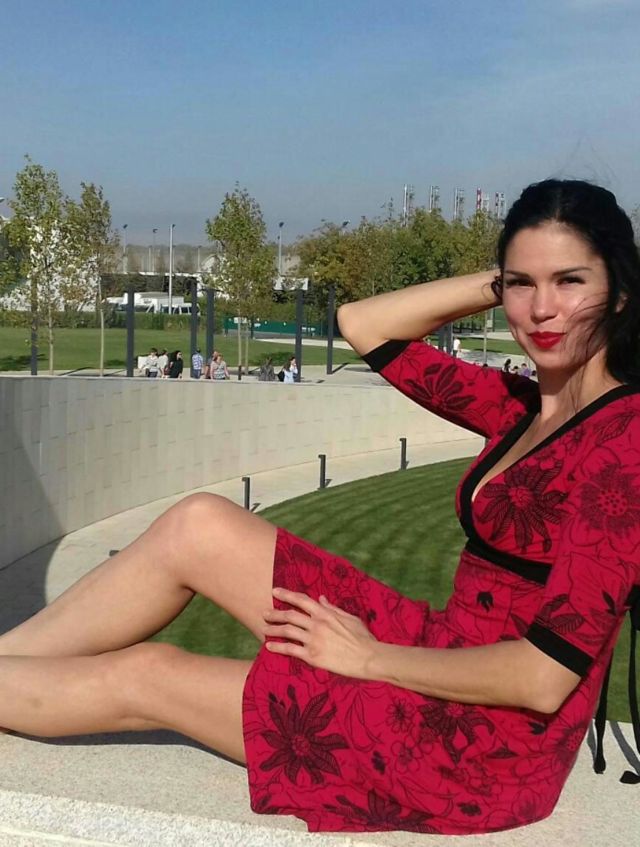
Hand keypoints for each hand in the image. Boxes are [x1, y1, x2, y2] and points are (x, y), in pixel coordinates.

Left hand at [263, 588, 378, 678]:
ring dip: (273, 629)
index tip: (275, 591)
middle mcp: (317, 624)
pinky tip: (269, 646)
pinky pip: (290, 650)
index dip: (286, 594)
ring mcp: (314, 640)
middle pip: (290, 615)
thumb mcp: (349, 618)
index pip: (301, 600)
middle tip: (264, 613)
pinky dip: (278, 647)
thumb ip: (332, 608)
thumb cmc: (363, 638)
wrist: (368, 657)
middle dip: (275, 613)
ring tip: (263, 628)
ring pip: (287, 631)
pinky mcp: (313, 656)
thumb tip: (321, 598)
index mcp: (325, 613)